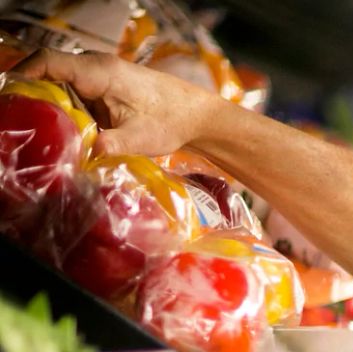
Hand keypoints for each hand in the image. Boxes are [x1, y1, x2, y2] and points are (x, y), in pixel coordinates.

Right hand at [17, 49, 221, 157]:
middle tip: (21, 122)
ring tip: (39, 130)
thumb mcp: (143, 139)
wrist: (196, 115)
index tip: (9, 94)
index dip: (23, 73)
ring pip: (57, 86)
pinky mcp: (99, 88)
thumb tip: (90, 151)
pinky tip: (63, 132)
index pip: (47, 60)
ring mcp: (96, 77)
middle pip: (46, 74)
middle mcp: (94, 68)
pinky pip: (70, 94)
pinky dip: (63, 110)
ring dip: (48, 106)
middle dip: (30, 96)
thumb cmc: (172, 121)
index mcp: (100, 72)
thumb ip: (114, 144)